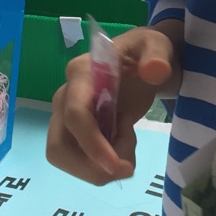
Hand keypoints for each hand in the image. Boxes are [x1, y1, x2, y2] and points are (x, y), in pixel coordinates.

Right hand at [46, 26, 179, 186]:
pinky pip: (79, 160)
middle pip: (58, 147)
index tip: (118, 167)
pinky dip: (102, 166)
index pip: (75, 115)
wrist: (144, 62)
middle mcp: (65, 96)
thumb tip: (154, 71)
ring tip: (128, 145)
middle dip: (91, 167)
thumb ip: (156, 55)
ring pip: (65, 158)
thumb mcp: (157, 46)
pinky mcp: (74, 132)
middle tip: (127, 167)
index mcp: (80, 73)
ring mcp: (65, 116)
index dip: (92, 145)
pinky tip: (123, 145)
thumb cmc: (146, 53)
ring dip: (98, 168)